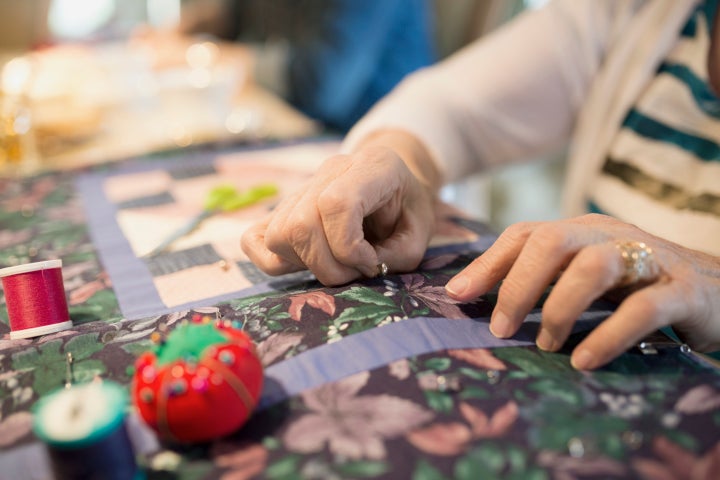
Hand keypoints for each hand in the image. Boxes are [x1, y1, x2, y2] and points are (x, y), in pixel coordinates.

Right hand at [241, 132, 438, 285]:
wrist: (394, 186)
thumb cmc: (407, 210)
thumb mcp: (420, 234)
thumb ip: (396, 255)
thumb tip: (357, 269)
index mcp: (371, 166)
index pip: (336, 203)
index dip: (348, 247)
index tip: (369, 263)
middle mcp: (330, 170)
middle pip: (300, 224)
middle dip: (328, 266)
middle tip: (355, 272)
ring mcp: (301, 188)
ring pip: (278, 235)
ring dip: (307, 264)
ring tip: (337, 265)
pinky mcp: (281, 209)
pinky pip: (254, 241)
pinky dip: (275, 261)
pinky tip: (307, 261)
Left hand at [445, 214, 719, 368]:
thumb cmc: (640, 289)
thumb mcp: (588, 277)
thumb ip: (545, 281)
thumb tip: (480, 304)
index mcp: (583, 231)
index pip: (525, 234)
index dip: (487, 263)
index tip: (456, 296)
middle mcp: (611, 236)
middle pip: (551, 242)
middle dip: (517, 285)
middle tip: (500, 328)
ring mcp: (649, 259)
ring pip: (593, 267)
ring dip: (559, 309)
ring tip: (545, 344)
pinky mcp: (684, 291)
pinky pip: (641, 309)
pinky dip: (608, 335)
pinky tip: (584, 361)